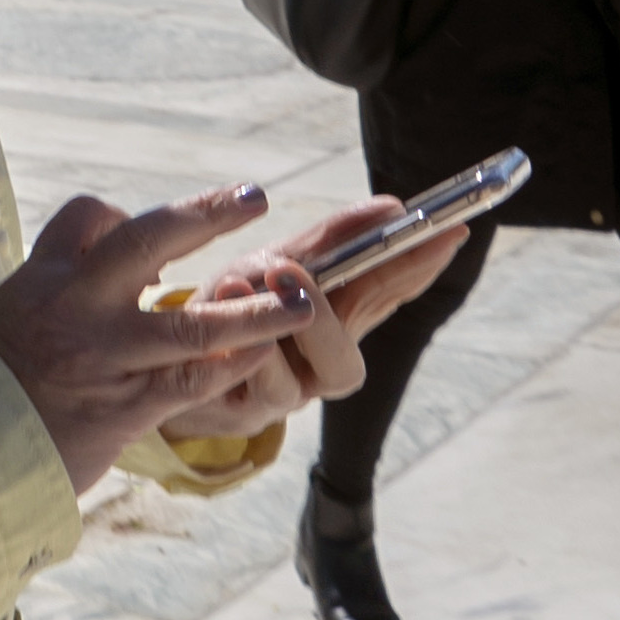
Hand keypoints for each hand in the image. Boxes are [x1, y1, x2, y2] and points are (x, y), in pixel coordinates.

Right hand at [0, 185, 315, 492]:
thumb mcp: (20, 309)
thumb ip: (72, 281)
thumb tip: (141, 262)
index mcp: (48, 275)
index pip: (91, 216)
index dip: (126, 215)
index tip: (155, 237)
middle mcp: (79, 304)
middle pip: (147, 241)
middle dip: (206, 215)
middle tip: (254, 196)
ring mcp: (106, 355)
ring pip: (191, 325)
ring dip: (254, 312)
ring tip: (300, 300)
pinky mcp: (127, 406)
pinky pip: (192, 381)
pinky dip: (232, 365)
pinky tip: (262, 354)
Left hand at [153, 197, 475, 436]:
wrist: (170, 367)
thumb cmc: (230, 308)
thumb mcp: (270, 264)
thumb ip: (328, 242)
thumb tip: (391, 207)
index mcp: (336, 319)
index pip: (390, 289)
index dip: (422, 263)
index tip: (450, 229)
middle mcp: (323, 360)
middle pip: (363, 336)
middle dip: (365, 289)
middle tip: (316, 255)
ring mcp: (293, 391)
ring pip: (330, 370)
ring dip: (307, 320)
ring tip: (268, 276)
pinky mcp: (251, 411)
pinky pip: (262, 387)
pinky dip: (250, 350)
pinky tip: (229, 308)